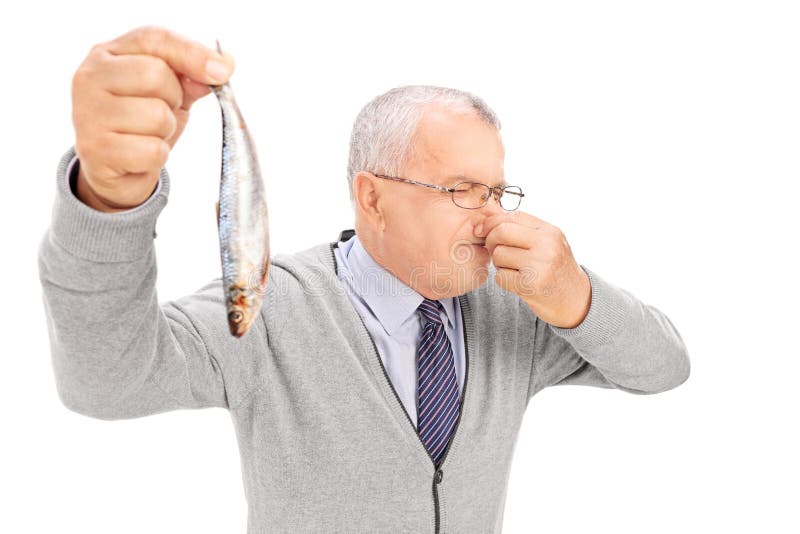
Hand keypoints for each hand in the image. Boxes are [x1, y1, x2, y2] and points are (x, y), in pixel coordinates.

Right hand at [71, 25, 234, 211]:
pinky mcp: (94, 148)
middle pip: (156, 75)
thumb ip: (190, 76)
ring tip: (149, 135)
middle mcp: (91, 76)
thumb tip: (220, 68)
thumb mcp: (169, 94)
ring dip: (166, 131)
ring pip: (157, 116)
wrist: (116, 171)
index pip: (154, 39)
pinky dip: (158, 156)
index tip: (223, 71)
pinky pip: (153, 150)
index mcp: (109, 54)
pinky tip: (141, 156)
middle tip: (163, 112)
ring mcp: (88, 112)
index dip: (192, 53)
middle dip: (174, 99)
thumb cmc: (142, 124)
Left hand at [477, 211, 591, 328]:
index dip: (491, 222)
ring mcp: (539, 265)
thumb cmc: (556, 269)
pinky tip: (516, 281)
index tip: (482, 229)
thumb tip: (487, 222)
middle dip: (491, 241)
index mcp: (550, 232)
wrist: (576, 300)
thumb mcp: (550, 243)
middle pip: (501, 232)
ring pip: (498, 255)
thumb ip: (525, 230)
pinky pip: (500, 276)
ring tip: (513, 268)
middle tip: (495, 251)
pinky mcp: (530, 285)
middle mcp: (547, 246)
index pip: (512, 216)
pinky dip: (503, 279)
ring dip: (499, 263)